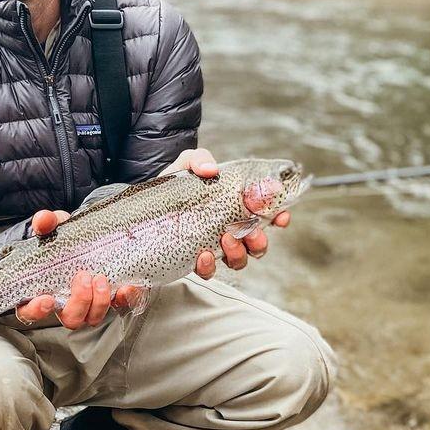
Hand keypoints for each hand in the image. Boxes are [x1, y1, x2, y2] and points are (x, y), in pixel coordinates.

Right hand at [14, 209, 142, 327]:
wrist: (84, 237)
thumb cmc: (61, 239)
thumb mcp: (52, 228)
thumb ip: (45, 223)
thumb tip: (44, 220)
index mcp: (40, 291)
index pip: (29, 312)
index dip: (36, 311)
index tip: (47, 299)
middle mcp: (64, 304)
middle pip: (70, 319)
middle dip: (79, 302)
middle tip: (83, 277)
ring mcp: (88, 305)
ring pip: (93, 318)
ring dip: (99, 302)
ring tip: (100, 278)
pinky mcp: (109, 299)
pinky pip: (119, 307)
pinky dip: (124, 299)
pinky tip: (127, 287)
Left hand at [160, 148, 290, 278]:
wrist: (148, 201)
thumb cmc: (176, 183)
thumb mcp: (187, 164)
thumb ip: (199, 159)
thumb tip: (209, 169)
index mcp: (236, 206)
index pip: (266, 214)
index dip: (279, 217)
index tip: (281, 216)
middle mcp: (230, 229)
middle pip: (257, 243)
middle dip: (260, 240)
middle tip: (252, 232)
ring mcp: (214, 246)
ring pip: (239, 260)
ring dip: (238, 253)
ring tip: (226, 239)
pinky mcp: (194, 259)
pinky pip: (209, 271)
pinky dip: (210, 267)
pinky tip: (203, 256)